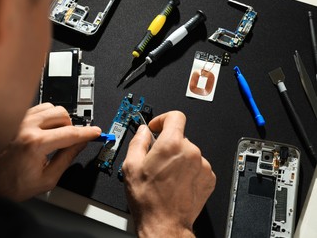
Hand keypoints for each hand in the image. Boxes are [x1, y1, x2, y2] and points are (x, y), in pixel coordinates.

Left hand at [0, 103, 100, 200]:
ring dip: (60, 120)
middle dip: (71, 127)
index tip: (96, 132)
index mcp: (35, 144)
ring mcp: (19, 120)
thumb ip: (67, 159)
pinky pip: (39, 108)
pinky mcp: (15, 119)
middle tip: (70, 141)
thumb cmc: (10, 184)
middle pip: (63, 115)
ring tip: (55, 136)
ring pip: (52, 108)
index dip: (87, 133)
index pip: (71, 133)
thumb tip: (81, 144)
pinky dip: (47, 117)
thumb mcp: (46, 179)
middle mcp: (26, 127)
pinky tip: (44, 130)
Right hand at [122, 111, 215, 237]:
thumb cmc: (148, 199)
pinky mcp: (209, 178)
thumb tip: (144, 131)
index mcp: (171, 144)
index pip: (175, 116)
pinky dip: (188, 170)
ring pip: (189, 152)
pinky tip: (176, 182)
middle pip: (180, 136)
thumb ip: (138, 141)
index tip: (157, 127)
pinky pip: (197, 165)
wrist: (164, 224)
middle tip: (156, 160)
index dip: (163, 119)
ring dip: (178, 158)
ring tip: (166, 176)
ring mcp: (202, 165)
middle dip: (167, 144)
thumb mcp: (131, 165)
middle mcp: (191, 151)